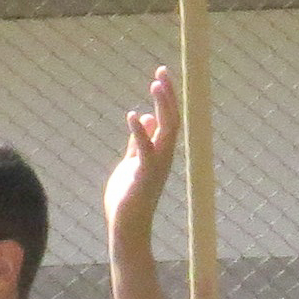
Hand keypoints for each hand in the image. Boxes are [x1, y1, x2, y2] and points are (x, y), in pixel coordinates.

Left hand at [104, 65, 179, 245]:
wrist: (127, 228)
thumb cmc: (128, 198)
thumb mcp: (131, 163)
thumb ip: (138, 142)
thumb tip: (143, 117)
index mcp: (160, 152)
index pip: (167, 118)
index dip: (165, 97)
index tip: (160, 75)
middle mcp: (164, 157)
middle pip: (171, 119)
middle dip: (167, 95)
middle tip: (162, 71)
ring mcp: (157, 166)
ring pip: (166, 131)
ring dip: (162, 107)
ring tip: (156, 84)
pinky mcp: (144, 176)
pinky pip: (146, 151)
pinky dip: (140, 133)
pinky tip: (133, 116)